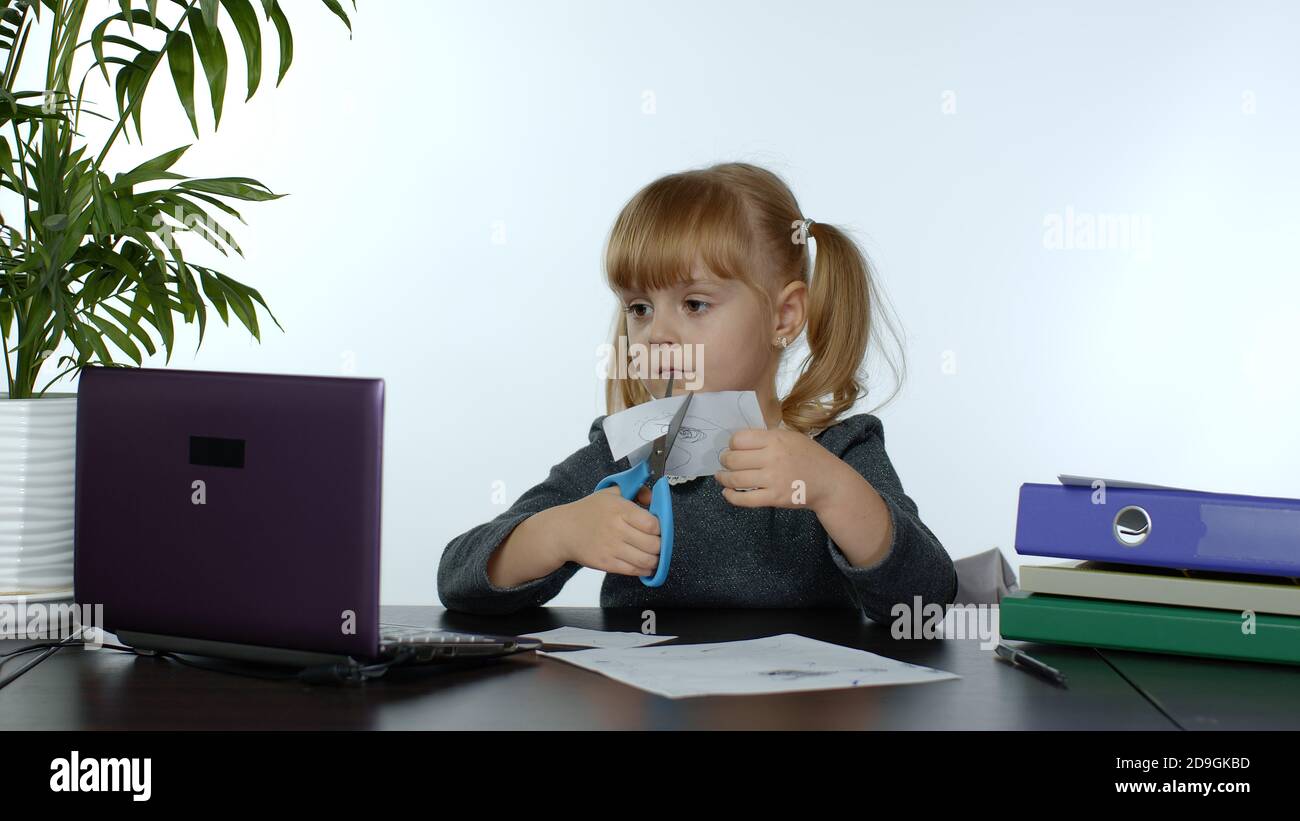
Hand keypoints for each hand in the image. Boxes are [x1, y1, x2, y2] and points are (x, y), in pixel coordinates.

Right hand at [551, 486, 661, 576]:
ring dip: (655, 560)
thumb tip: (654, 499)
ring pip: (646, 560)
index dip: (661, 528)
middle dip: (660, 545)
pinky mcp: (606, 564)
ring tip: (654, 556)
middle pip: (653, 544)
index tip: (658, 528)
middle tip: (658, 543)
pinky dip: (644, 570)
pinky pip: (633, 571)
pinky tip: (645, 565)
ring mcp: (611, 548)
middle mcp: (617, 529)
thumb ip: (636, 491)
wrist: (564, 531)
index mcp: (620, 509)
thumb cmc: (589, 510)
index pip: (652, 524)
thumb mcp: (611, 492)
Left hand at [714, 428, 843, 510]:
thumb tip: (739, 441)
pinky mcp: (774, 498)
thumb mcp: (791, 437)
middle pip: (733, 459)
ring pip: (735, 479)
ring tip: (721, 477)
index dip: (732, 444)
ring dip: (723, 478)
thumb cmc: (810, 457)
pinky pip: (744, 499)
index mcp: (776, 439)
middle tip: (726, 462)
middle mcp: (772, 458)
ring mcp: (773, 479)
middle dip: (724, 460)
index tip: (734, 448)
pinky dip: (731, 496)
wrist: (830, 482)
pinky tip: (727, 492)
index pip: (739, 439)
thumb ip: (767, 437)